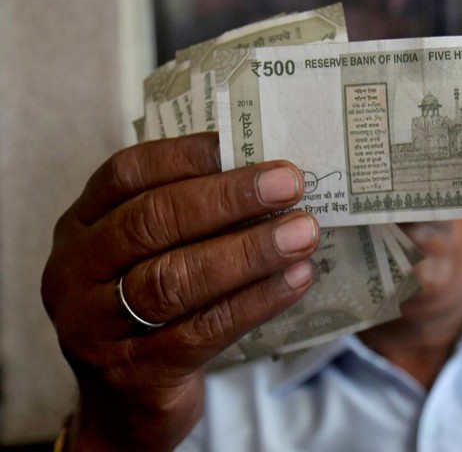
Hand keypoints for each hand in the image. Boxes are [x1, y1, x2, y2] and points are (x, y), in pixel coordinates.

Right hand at [42, 133, 319, 450]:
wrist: (126, 403)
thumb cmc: (152, 308)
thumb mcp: (150, 255)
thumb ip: (189, 215)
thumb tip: (270, 173)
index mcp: (81, 226)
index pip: (127, 174)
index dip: (189, 155)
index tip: (252, 142)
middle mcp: (75, 272)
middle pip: (151, 222)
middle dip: (228, 198)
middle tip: (290, 184)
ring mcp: (95, 327)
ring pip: (174, 279)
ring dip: (248, 251)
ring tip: (303, 232)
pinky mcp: (133, 373)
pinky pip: (201, 331)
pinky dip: (256, 302)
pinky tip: (297, 280)